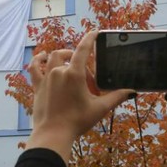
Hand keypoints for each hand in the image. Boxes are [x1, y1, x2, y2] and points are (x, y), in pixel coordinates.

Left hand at [27, 30, 134, 161]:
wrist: (53, 134)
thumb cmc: (77, 121)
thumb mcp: (99, 108)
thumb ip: (116, 97)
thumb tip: (132, 92)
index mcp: (74, 74)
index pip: (83, 49)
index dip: (89, 39)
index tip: (95, 32)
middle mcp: (59, 71)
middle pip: (71, 58)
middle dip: (81, 64)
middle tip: (88, 80)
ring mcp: (46, 77)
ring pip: (54, 58)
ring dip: (63, 57)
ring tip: (70, 62)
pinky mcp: (37, 85)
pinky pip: (35, 67)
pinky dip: (38, 60)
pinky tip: (43, 57)